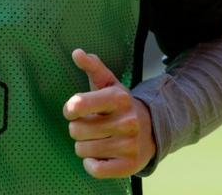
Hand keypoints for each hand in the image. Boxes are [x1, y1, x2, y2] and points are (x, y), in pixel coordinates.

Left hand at [62, 48, 156, 177]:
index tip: (73, 110)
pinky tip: (98, 156)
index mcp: (120, 98)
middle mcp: (128, 121)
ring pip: (83, 150)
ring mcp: (130, 145)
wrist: (152, 130)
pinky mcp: (130, 166)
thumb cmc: (120, 106)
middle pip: (76, 130)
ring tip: (96, 139)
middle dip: (77, 128)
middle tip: (90, 126)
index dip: (70, 109)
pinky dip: (91, 164)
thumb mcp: (109, 84)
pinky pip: (95, 169)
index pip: (79, 104)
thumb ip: (93, 67)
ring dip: (83, 146)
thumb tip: (76, 52)